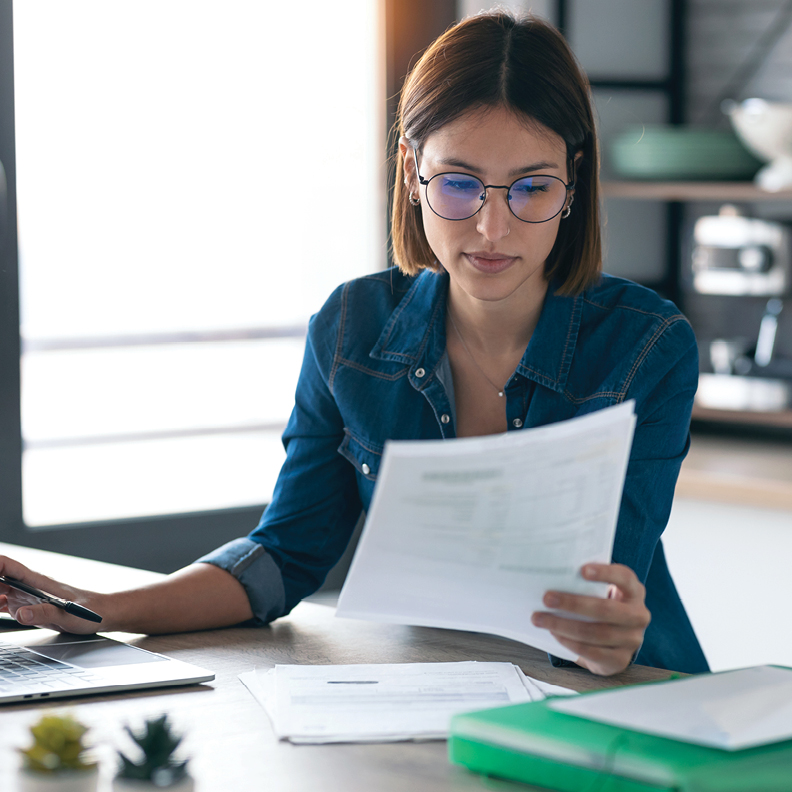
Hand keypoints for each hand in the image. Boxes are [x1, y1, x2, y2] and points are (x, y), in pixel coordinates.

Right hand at [0, 555, 106, 633]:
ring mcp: (27, 596)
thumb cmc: (91, 611)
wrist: (103, 614)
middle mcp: (29, 586)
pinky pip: (5, 604)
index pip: (6, 565)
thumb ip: (45, 613)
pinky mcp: (29, 607)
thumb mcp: (69, 614)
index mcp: (37, 581)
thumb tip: (21, 613)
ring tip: (0, 608)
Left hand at [531, 563, 649, 676]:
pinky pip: (593, 652)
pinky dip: (570, 643)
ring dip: (564, 626)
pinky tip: (555, 634)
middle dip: (573, 604)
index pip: (625, 578)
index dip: (605, 573)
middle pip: (606, 609)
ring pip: (597, 633)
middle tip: (547, 598)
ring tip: (541, 619)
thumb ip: (587, 583)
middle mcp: (638, 615)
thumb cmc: (601, 607)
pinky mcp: (621, 660)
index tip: (582, 570)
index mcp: (634, 591)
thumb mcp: (602, 592)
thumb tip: (552, 574)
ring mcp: (632, 639)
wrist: (614, 642)